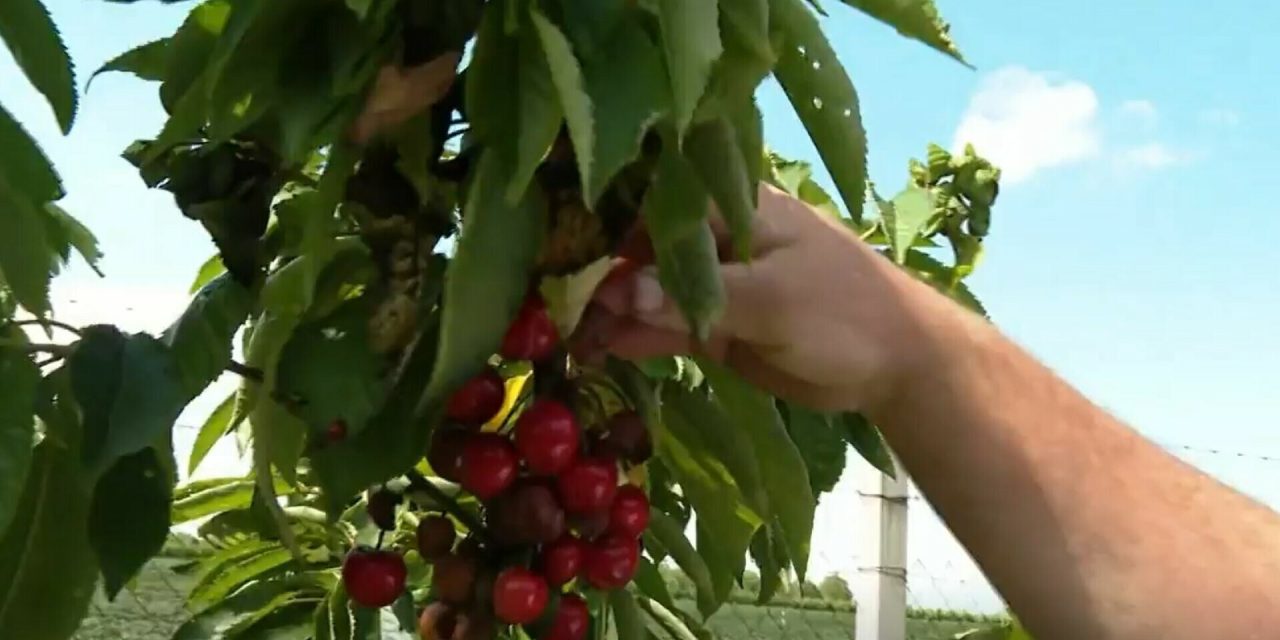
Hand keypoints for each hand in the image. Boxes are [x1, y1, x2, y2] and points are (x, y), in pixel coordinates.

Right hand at [572, 183, 944, 413]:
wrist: (898, 365)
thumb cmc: (846, 311)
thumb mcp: (773, 301)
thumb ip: (696, 297)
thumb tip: (619, 294)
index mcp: (735, 208)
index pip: (656, 204)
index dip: (603, 224)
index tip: (557, 252)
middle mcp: (719, 238)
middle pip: (642, 248)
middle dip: (597, 275)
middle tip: (547, 308)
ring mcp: (718, 283)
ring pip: (649, 292)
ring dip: (609, 313)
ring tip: (561, 339)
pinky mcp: (720, 326)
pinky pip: (666, 327)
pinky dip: (634, 338)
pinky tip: (595, 350)